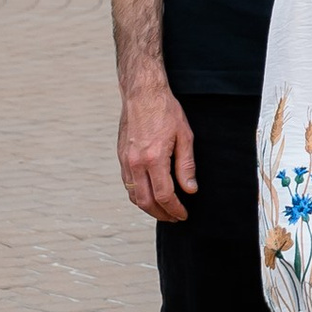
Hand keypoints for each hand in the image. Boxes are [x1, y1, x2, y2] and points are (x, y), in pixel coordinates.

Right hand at [118, 82, 197, 223]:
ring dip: (148, 208)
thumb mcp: (184, 136)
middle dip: (161, 214)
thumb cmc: (165, 111)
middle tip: (174, 218)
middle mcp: (136, 163)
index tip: (183, 214)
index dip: (175, 209)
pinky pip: (128, 184)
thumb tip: (190, 190)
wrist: (142, 94)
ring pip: (134, 196)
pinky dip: (138, 195)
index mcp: (154, 158)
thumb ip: (186, 165)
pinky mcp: (121, 157)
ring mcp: (126, 161)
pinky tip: (150, 195)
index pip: (164, 195)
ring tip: (163, 211)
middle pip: (146, 202)